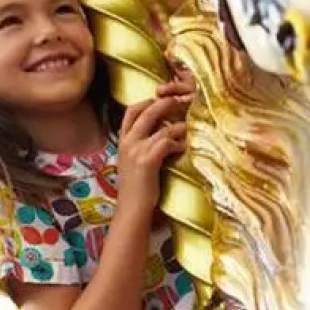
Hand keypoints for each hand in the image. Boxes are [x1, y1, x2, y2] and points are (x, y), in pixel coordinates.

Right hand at [115, 79, 192, 211]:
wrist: (131, 209)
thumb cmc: (135, 189)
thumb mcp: (131, 162)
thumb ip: (139, 146)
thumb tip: (158, 134)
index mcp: (122, 141)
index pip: (131, 110)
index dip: (147, 101)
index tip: (160, 99)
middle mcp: (128, 142)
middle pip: (146, 111)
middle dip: (165, 104)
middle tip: (180, 102)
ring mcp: (137, 151)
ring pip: (161, 127)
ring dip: (178, 127)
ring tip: (187, 130)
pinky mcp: (148, 161)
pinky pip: (167, 142)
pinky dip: (178, 144)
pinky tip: (184, 148)